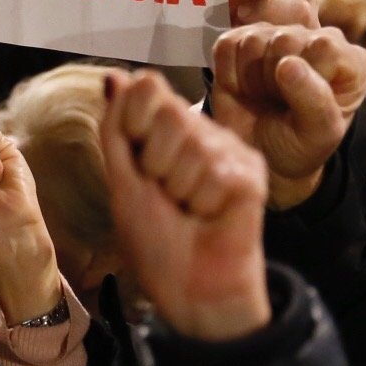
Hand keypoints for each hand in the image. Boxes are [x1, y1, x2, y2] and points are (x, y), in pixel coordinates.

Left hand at [98, 70, 270, 341]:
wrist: (189, 289)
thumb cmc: (157, 242)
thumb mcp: (123, 182)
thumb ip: (117, 128)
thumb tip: (114, 76)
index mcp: (166, 131)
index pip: (146, 88)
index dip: (133, 123)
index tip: (139, 167)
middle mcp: (201, 134)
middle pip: (170, 111)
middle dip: (156, 163)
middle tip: (168, 196)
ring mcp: (229, 152)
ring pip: (193, 144)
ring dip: (180, 190)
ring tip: (191, 211)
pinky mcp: (251, 174)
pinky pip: (216, 171)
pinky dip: (204, 203)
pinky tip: (212, 217)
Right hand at [207, 23, 365, 208]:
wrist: (264, 156)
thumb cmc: (299, 145)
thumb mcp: (318, 134)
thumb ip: (314, 100)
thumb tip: (289, 64)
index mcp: (350, 59)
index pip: (323, 46)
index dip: (303, 78)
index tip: (301, 105)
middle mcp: (317, 38)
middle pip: (284, 38)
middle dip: (273, 79)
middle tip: (279, 104)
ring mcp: (278, 33)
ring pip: (252, 40)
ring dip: (251, 79)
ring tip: (263, 97)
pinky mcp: (242, 37)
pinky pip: (227, 44)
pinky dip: (228, 73)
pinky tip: (244, 88)